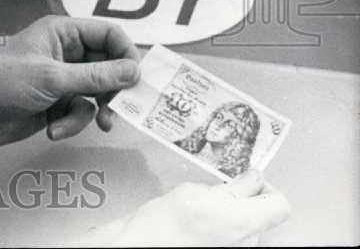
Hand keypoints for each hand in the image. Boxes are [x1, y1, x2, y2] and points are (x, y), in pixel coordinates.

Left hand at [0, 15, 140, 166]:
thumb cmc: (1, 82)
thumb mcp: (52, 78)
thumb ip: (96, 76)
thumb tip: (134, 71)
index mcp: (62, 32)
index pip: (109, 34)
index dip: (127, 54)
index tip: (137, 80)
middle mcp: (65, 52)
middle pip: (109, 66)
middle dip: (114, 89)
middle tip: (121, 109)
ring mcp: (61, 79)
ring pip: (97, 93)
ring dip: (94, 111)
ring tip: (99, 125)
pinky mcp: (56, 104)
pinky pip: (80, 112)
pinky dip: (72, 122)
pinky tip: (54, 130)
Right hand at [85, 170, 290, 245]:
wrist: (140, 248)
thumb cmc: (164, 224)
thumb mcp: (197, 192)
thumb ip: (232, 187)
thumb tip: (253, 178)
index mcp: (246, 224)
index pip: (281, 205)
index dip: (267, 189)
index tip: (247, 180)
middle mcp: (247, 243)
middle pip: (262, 215)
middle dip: (244, 199)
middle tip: (216, 190)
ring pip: (245, 226)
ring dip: (230, 213)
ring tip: (200, 206)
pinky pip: (231, 236)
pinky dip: (220, 226)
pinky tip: (196, 222)